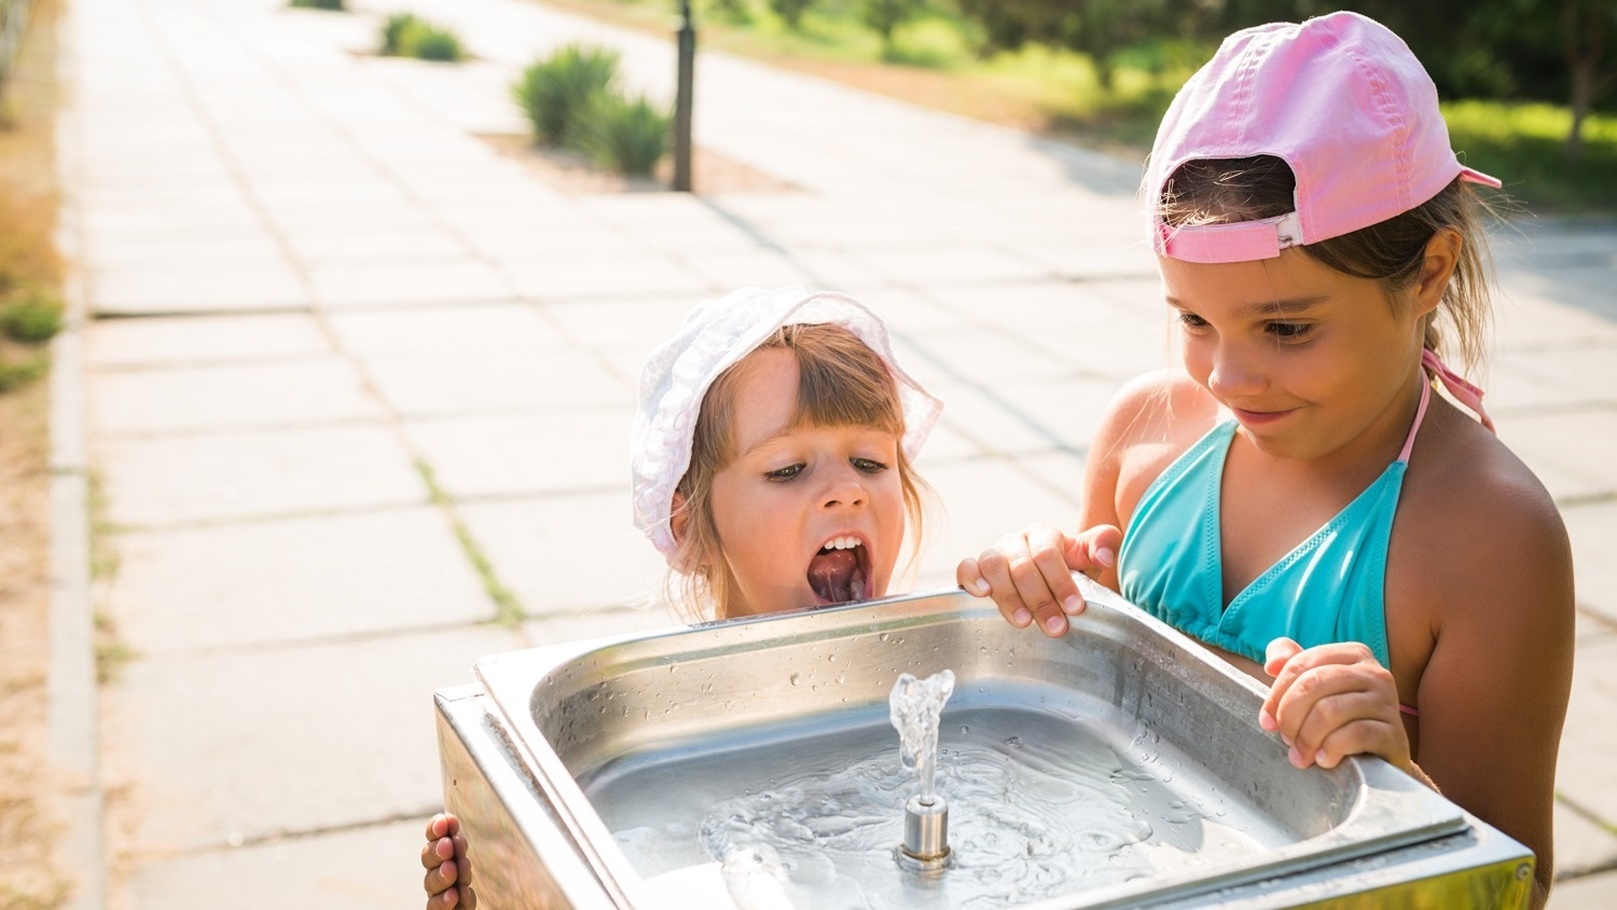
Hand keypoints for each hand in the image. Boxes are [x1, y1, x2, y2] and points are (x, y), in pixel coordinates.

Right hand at [422, 813, 474, 908]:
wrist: (473, 903)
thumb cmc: (481, 879)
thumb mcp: (473, 857)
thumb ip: (460, 841)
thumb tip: (449, 817)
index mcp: (444, 855)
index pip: (434, 839)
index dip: (435, 829)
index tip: (445, 820)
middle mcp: (437, 872)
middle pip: (429, 860)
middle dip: (437, 851)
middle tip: (448, 845)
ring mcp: (438, 893)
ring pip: (431, 884)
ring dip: (441, 875)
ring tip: (452, 870)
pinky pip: (436, 907)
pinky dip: (444, 901)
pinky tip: (454, 895)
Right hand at [956, 524, 1120, 637]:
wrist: (1042, 581)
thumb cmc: (1067, 573)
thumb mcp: (1087, 561)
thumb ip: (1102, 547)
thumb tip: (1105, 555)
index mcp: (1045, 535)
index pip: (1049, 554)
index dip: (1061, 582)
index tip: (1075, 608)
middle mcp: (1017, 540)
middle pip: (1023, 565)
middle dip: (1041, 600)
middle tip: (1056, 628)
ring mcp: (994, 552)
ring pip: (994, 565)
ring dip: (1008, 596)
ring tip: (1022, 622)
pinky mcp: (975, 567)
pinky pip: (967, 567)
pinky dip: (972, 578)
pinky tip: (982, 594)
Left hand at [1259, 638, 1410, 773]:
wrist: (1380, 760)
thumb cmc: (1340, 720)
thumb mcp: (1316, 687)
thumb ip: (1291, 664)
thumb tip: (1271, 664)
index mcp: (1352, 655)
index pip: (1300, 664)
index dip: (1276, 694)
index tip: (1267, 721)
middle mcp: (1374, 673)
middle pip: (1312, 684)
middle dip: (1289, 716)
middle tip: (1285, 739)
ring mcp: (1387, 702)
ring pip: (1330, 710)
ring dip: (1306, 738)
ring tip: (1301, 755)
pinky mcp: (1395, 734)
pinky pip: (1354, 735)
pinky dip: (1331, 749)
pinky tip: (1324, 760)